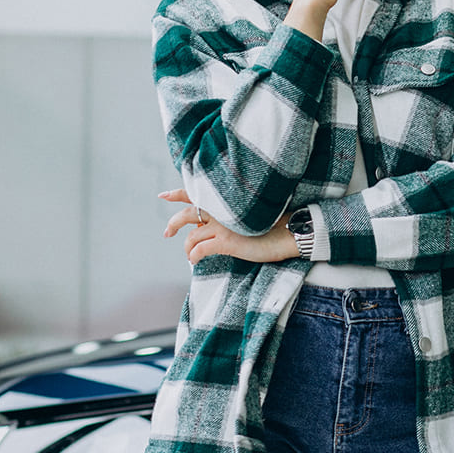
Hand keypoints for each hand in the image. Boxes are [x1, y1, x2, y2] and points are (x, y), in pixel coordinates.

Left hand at [159, 189, 298, 264]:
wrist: (290, 232)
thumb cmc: (276, 224)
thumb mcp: (250, 214)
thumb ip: (231, 215)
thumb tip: (213, 225)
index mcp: (227, 201)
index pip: (197, 193)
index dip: (177, 193)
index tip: (163, 195)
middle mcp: (222, 210)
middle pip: (187, 213)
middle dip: (173, 224)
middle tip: (167, 233)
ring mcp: (223, 225)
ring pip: (191, 237)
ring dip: (187, 248)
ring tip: (190, 255)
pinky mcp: (226, 242)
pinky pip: (199, 250)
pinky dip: (193, 257)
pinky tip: (195, 261)